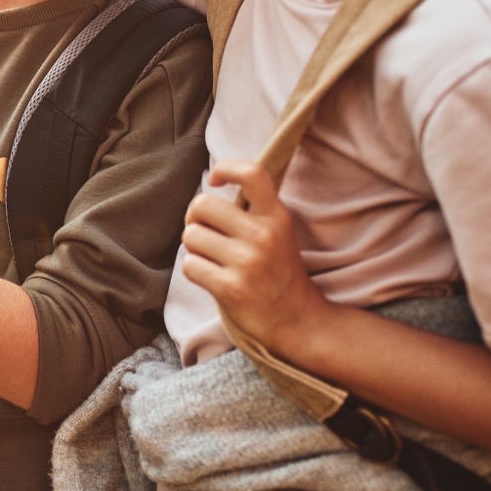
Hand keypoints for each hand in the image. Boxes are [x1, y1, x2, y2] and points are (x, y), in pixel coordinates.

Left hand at [179, 161, 329, 357]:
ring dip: (195, 248)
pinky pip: (190, 266)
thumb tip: (208, 188)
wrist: (299, 321)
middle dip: (195, 219)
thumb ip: (252, 211)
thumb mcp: (279, 233)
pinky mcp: (231, 288)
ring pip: (190, 236)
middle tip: (206, 233)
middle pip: (201, 205)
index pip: (252, 173)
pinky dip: (195, 271)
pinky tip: (213, 278)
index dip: (226, 168)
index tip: (214, 180)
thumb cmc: (279, 273)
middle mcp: (263, 235)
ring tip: (214, 260)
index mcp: (276, 217)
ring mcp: (247, 262)